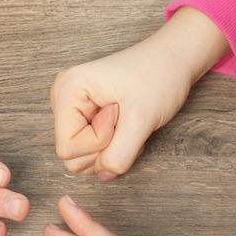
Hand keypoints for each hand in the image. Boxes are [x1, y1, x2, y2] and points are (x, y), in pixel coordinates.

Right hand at [51, 7, 229, 180]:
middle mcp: (62, 97)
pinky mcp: (84, 114)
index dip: (99, 143)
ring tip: (127, 121)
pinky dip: (112, 145)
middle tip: (126, 119)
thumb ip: (119, 154)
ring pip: (81, 156)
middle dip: (105, 147)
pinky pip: (90, 148)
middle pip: (71, 155)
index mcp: (66, 90)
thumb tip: (105, 175)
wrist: (174, 60)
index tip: (120, 115)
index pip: (67, 148)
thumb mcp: (140, 120)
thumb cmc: (158, 77)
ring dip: (110, 148)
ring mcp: (72, 107)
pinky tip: (124, 125)